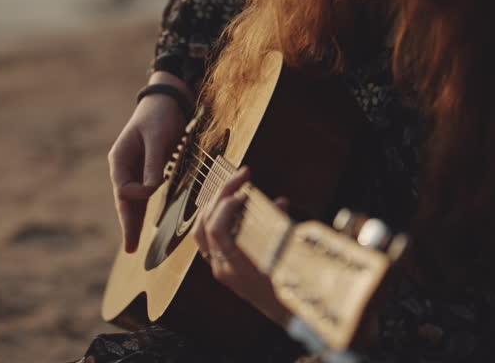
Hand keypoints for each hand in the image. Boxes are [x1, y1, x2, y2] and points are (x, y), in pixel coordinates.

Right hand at [108, 72, 192, 252]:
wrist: (166, 101)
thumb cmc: (160, 117)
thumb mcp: (157, 138)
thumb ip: (153, 164)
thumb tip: (150, 190)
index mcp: (119, 159)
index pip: (124, 188)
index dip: (139, 193)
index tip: (155, 187)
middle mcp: (122, 166)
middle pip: (123, 200)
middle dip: (127, 224)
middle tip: (130, 249)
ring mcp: (132, 169)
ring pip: (130, 200)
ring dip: (132, 221)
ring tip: (132, 245)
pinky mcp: (145, 169)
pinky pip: (140, 194)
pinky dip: (140, 209)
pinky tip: (140, 223)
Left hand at [194, 166, 292, 327]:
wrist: (290, 317)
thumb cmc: (294, 290)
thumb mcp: (290, 259)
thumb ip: (282, 230)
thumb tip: (280, 202)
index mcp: (236, 268)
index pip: (217, 230)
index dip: (226, 206)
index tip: (244, 191)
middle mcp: (222, 269)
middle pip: (205, 225)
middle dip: (221, 195)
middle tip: (240, 176)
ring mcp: (219, 270)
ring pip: (200, 232)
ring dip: (214, 204)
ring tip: (232, 187)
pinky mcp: (223, 269)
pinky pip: (209, 239)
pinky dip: (218, 218)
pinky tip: (232, 206)